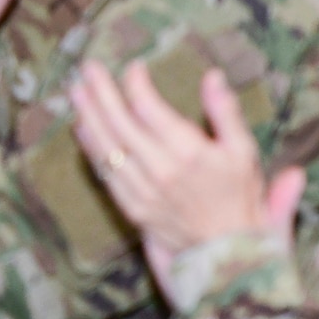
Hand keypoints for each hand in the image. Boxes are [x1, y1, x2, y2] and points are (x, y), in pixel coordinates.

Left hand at [70, 63, 303, 297]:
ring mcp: (142, 190)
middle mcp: (161, 170)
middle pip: (121, 123)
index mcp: (190, 153)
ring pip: (107, 146)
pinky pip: (104, 172)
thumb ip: (225, 113)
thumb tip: (213, 76)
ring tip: (76, 89)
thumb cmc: (238, 196)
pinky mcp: (131, 206)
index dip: (137, 84)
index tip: (133, 67)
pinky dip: (91, 147)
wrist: (229, 251)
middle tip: (89, 67)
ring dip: (88, 115)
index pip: (150, 109)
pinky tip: (81, 127)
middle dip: (102, 91)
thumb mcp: (243, 152)